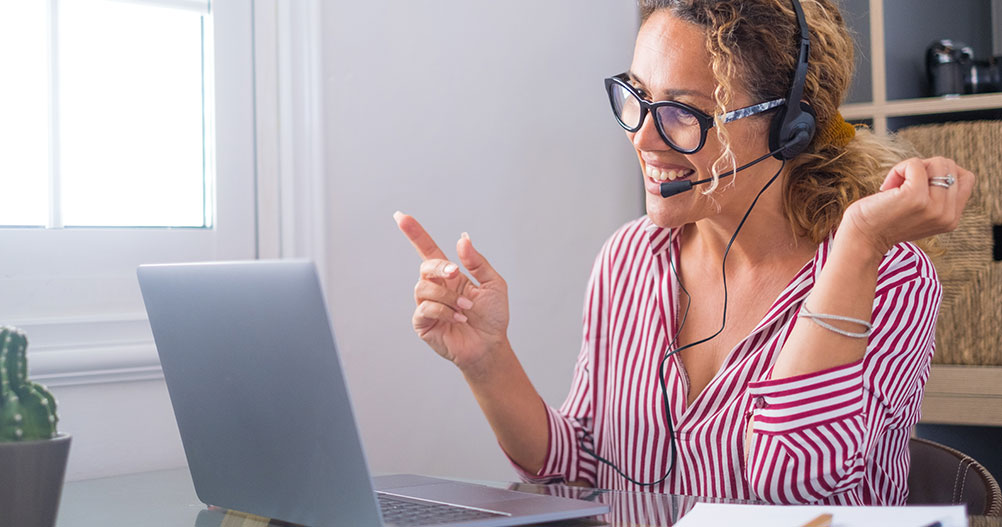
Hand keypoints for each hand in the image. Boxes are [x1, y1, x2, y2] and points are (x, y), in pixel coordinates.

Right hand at [394, 212, 509, 373]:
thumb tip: (462, 239)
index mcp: (449, 275)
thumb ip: (477, 262)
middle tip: (456, 274)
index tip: (400, 216)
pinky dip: (443, 311)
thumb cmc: (492, 317)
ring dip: (448, 296)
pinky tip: (458, 318)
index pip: (427, 250)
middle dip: (440, 268)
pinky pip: (424, 309)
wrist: (491, 345)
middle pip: (425, 267)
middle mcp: (435, 288)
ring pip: (424, 288)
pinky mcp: (423, 324)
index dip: (414, 233)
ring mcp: (427, 306)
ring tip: (466, 308)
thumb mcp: (493, 284)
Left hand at [838, 156, 974, 257]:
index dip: (942, 173)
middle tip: (903, 186)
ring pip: (938, 163)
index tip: (920, 185)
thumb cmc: (884, 219)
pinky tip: (887, 187)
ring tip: (895, 188)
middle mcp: (947, 215)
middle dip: (926, 168)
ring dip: (912, 168)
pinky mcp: (915, 198)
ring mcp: (934, 207)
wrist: (861, 238)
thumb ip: (937, 195)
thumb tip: (941, 164)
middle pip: (951, 167)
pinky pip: (915, 164)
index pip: (966, 178)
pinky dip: (899, 169)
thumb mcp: (920, 211)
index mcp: (951, 219)